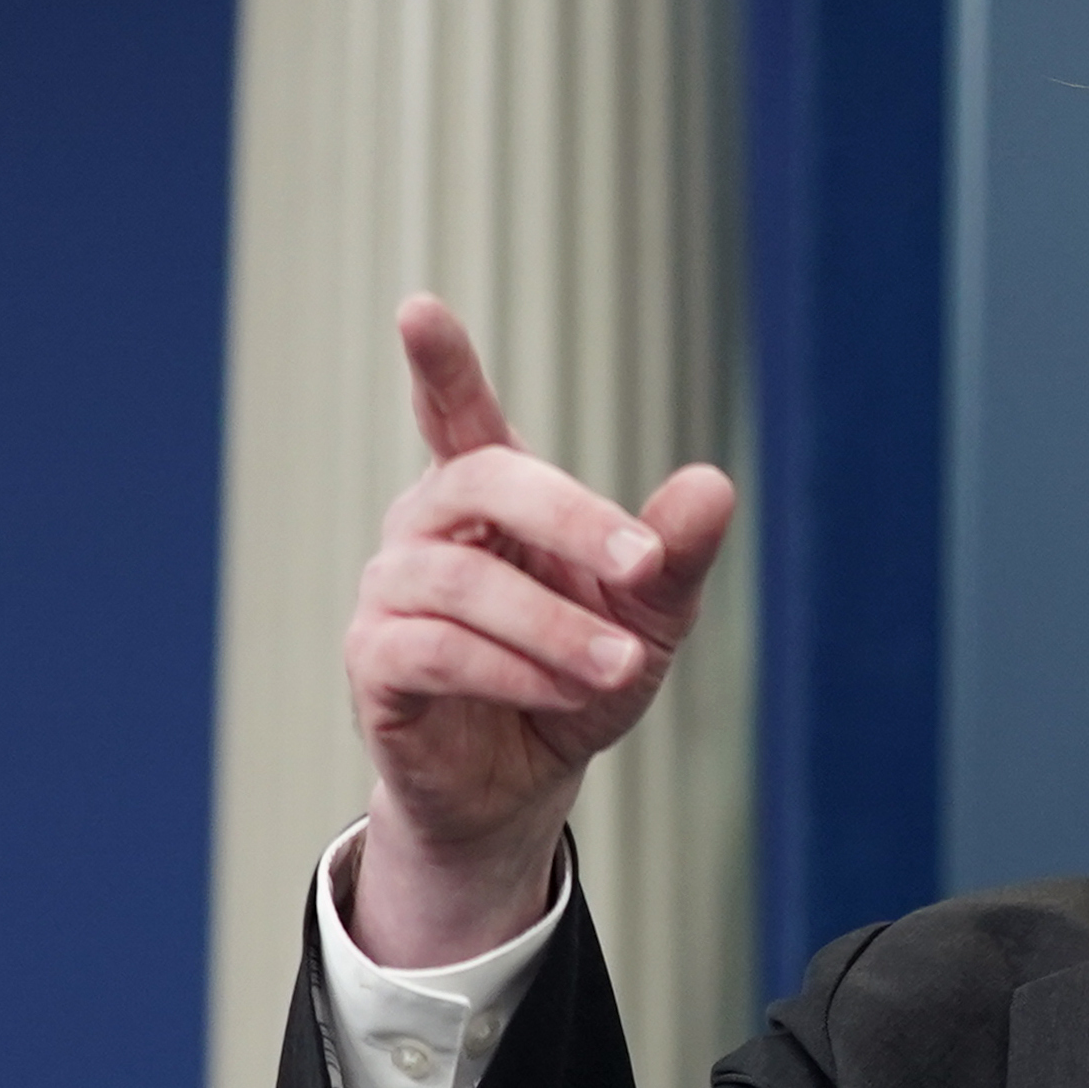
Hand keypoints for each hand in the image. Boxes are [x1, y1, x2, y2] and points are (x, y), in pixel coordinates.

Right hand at [343, 295, 736, 966]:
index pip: (457, 416)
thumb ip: (675, 552)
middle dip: (570, 519)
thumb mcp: (649, 614)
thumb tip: (714, 485)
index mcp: (491, 498)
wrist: (527, 779)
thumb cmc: (583, 672)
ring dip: (554, 627)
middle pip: (480, 483)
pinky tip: (565, 693)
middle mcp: (427, 527)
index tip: (418, 309)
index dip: (440, 365)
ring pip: (462, 582)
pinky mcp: (374, 663)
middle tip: (643, 568)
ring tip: (620, 670)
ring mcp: (390, 592)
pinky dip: (511, 670)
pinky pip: (433, 650)